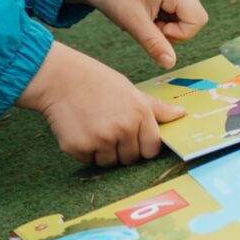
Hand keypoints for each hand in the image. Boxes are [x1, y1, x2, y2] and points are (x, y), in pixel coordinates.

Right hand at [18, 43, 185, 166]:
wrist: (57, 77)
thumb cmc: (95, 81)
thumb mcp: (129, 90)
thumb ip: (155, 108)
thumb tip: (182, 114)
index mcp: (139, 113)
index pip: (152, 148)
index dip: (142, 145)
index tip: (132, 136)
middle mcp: (123, 128)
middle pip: (131, 159)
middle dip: (121, 149)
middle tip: (107, 126)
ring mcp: (101, 140)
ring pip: (110, 163)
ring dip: (102, 151)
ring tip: (93, 125)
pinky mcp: (79, 148)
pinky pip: (89, 160)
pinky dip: (84, 150)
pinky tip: (79, 129)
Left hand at [68, 0, 206, 68]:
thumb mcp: (132, 23)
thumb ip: (154, 44)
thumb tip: (170, 64)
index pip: (197, 21)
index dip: (178, 33)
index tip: (153, 27)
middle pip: (194, 19)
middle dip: (172, 30)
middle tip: (147, 24)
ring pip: (187, 16)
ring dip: (168, 24)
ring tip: (145, 16)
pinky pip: (179, 9)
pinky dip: (165, 17)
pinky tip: (147, 11)